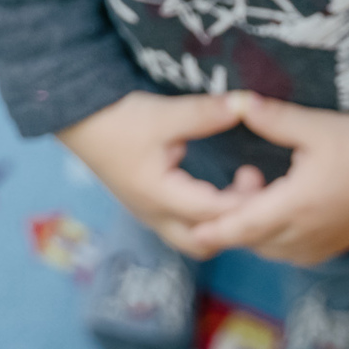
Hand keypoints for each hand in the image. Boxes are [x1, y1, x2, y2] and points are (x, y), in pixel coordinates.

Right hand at [55, 90, 262, 257]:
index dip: (244, 202)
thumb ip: (204, 113)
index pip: (212, 211)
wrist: (78, 121)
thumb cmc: (117, 119)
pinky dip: (207, 219)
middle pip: (204, 242)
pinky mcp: (149, 207)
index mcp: (159, 196)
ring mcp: (150, 214)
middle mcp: (155, 215)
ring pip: (194, 239)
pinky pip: (185, 227)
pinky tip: (221, 192)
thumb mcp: (163, 113)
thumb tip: (243, 105)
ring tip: (241, 190)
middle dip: (234, 225)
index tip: (270, 184)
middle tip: (255, 189)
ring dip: (220, 225)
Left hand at [185, 92, 348, 265]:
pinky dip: (276, 234)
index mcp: (295, 206)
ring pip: (271, 247)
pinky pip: (291, 250)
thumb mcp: (317, 126)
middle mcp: (304, 234)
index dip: (213, 230)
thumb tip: (238, 103)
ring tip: (261, 184)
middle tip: (241, 179)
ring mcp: (319, 244)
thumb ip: (274, 118)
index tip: (190, 231)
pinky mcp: (332, 246)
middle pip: (253, 239)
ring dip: (257, 225)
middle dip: (235, 218)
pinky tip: (283, 204)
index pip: (242, 227)